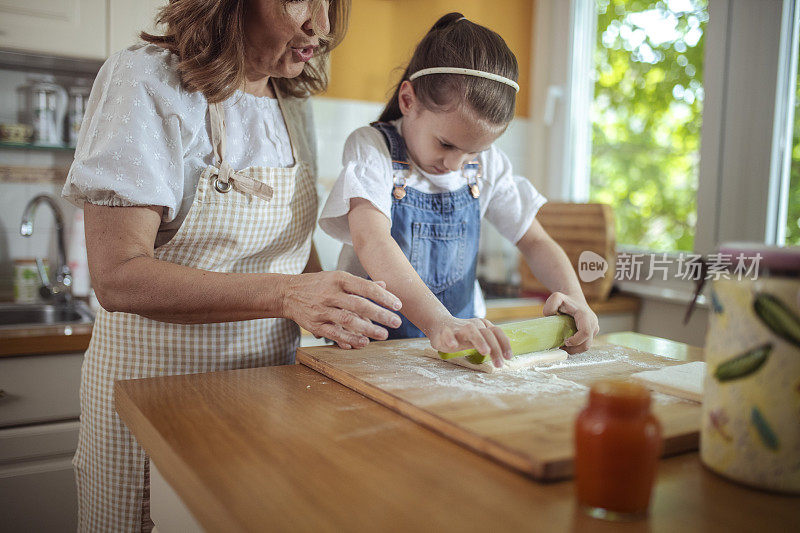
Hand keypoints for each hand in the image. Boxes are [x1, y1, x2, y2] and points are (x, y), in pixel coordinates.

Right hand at [281, 272, 401, 348]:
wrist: (287, 293)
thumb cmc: (318, 285)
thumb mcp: (338, 278)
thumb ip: (360, 284)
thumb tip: (384, 286)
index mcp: (339, 279)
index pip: (365, 287)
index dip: (383, 297)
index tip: (398, 305)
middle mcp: (330, 293)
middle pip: (359, 305)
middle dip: (380, 314)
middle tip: (397, 322)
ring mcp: (322, 310)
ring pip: (348, 320)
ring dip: (368, 329)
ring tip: (384, 335)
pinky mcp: (315, 325)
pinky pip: (335, 334)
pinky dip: (350, 339)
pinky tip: (364, 342)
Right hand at [427, 317, 512, 367]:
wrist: (439, 325)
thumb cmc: (462, 334)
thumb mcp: (478, 335)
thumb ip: (491, 339)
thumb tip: (508, 344)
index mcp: (482, 326)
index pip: (496, 332)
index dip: (504, 344)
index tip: (508, 357)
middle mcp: (472, 326)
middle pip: (487, 333)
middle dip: (495, 348)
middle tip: (499, 364)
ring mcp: (459, 328)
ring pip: (471, 330)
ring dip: (479, 340)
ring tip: (485, 351)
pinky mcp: (445, 332)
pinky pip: (448, 334)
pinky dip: (451, 339)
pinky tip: (454, 346)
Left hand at [542, 292, 598, 353]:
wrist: (574, 298)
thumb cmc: (565, 299)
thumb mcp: (556, 298)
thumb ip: (550, 305)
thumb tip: (549, 316)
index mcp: (585, 316)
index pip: (585, 333)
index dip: (575, 341)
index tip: (564, 341)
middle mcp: (593, 323)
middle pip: (587, 343)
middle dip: (574, 349)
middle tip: (561, 347)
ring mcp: (594, 328)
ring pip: (587, 345)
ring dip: (575, 349)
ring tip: (563, 346)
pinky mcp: (592, 332)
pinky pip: (586, 343)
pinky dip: (577, 347)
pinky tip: (568, 343)